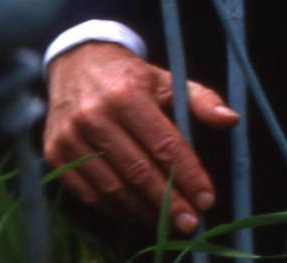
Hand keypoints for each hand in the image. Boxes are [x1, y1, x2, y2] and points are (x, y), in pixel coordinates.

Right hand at [44, 41, 239, 232]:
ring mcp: (70, 138)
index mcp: (128, 96)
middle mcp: (95, 117)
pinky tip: (138, 214)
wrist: (78, 64)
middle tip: (191, 222)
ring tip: (168, 222)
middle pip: (138, 171)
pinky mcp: (54, 154)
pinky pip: (87, 192)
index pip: (164, 145)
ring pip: (112, 187)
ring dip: (143, 210)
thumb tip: (231, 120)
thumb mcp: (169, 80)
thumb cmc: (132, 77)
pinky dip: (115, 209)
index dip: (188, 175)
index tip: (207, 198)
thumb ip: (202, 100)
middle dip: (169, 202)